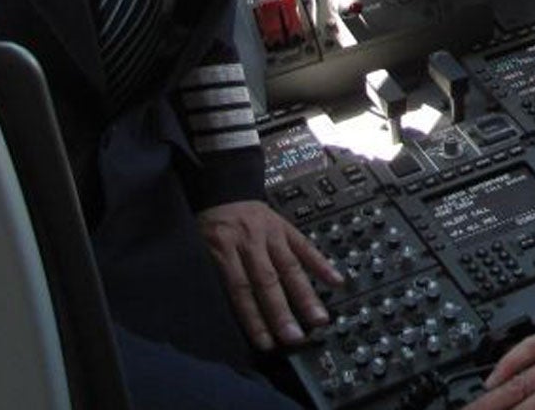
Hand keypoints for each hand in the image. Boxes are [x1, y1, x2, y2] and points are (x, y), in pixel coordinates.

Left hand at [196, 199, 340, 351]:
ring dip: (306, 294)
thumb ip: (211, 277)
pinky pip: (305, 246)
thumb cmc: (208, 228)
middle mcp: (249, 241)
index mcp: (222, 249)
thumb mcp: (198, 250)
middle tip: (295, 337)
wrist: (224, 190)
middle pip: (267, 281)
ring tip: (319, 319)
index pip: (239, 289)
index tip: (265, 343)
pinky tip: (336, 281)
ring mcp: (271, 233)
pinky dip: (321, 264)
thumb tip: (219, 314)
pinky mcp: (286, 226)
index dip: (253, 318)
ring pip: (289, 266)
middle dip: (282, 312)